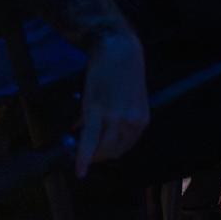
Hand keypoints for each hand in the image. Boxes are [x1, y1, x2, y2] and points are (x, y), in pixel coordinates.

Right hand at [74, 35, 149, 178]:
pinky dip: (82, 157)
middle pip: (114, 151)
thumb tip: (91, 127)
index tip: (98, 151)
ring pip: (101, 150)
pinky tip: (78, 169)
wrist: (118, 50)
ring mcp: (116, 119)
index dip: (110, 151)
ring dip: (90, 155)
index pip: (126, 146)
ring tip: (78, 150)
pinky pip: (89, 142)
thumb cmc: (124, 70)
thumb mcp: (128, 97)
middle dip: (99, 155)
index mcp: (142, 119)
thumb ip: (116, 115)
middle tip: (84, 151)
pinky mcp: (98, 113)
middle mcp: (132, 123)